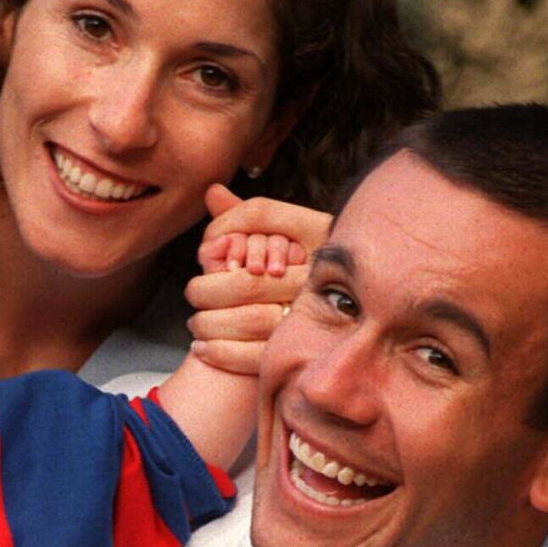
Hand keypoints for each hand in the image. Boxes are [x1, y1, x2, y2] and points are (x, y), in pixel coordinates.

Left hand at [185, 185, 330, 373]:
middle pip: (248, 279)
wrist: (354, 315)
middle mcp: (323, 272)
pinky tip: (204, 348)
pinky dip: (222, 353)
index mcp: (320, 231)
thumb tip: (211, 191)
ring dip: (210, 323)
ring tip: (196, 325)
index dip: (224, 230)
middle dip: (208, 289)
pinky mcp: (305, 350)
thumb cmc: (306, 268)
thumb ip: (248, 216)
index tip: (206, 249)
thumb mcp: (285, 235)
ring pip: (250, 319)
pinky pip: (257, 355)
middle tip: (193, 293)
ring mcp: (317, 313)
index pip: (261, 215)